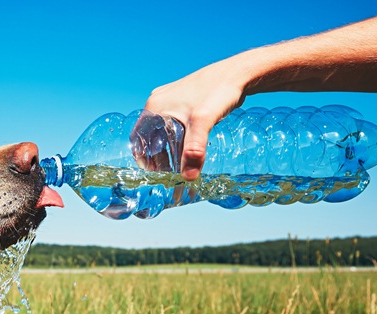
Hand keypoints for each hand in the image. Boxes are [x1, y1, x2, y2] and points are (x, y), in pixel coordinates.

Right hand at [141, 57, 249, 180]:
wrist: (238, 73)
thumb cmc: (218, 91)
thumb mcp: (203, 122)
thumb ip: (194, 150)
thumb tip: (188, 178)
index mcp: (155, 106)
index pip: (138, 138)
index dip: (143, 157)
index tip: (154, 173)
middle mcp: (158, 102)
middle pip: (149, 135)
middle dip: (157, 155)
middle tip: (168, 171)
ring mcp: (170, 99)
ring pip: (161, 130)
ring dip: (167, 147)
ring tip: (179, 162)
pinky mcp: (182, 100)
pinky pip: (172, 123)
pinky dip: (176, 137)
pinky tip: (188, 145)